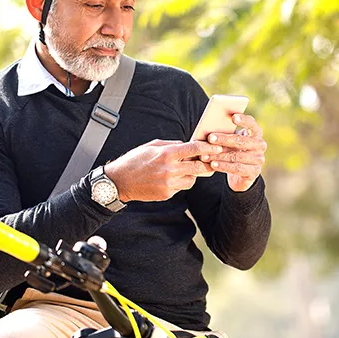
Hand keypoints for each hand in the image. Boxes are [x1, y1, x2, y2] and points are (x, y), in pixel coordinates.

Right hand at [104, 140, 221, 202]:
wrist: (120, 181)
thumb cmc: (135, 160)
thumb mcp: (152, 146)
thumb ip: (172, 145)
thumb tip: (188, 144)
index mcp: (167, 154)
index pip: (194, 148)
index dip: (209, 147)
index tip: (218, 147)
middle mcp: (170, 169)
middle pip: (199, 166)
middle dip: (207, 163)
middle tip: (213, 160)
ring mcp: (169, 183)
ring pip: (192, 179)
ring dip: (192, 174)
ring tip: (184, 169)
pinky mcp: (167, 194)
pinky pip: (181, 187)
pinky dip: (180, 182)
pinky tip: (170, 178)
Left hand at [204, 114, 266, 191]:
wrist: (240, 173)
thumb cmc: (233, 150)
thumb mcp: (231, 141)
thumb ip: (226, 133)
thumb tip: (210, 128)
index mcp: (256, 133)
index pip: (252, 124)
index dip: (243, 120)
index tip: (233, 117)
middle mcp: (260, 145)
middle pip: (241, 141)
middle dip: (224, 139)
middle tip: (210, 137)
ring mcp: (258, 159)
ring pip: (236, 156)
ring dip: (219, 155)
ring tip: (206, 155)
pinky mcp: (254, 172)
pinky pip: (237, 168)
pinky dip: (223, 166)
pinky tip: (213, 164)